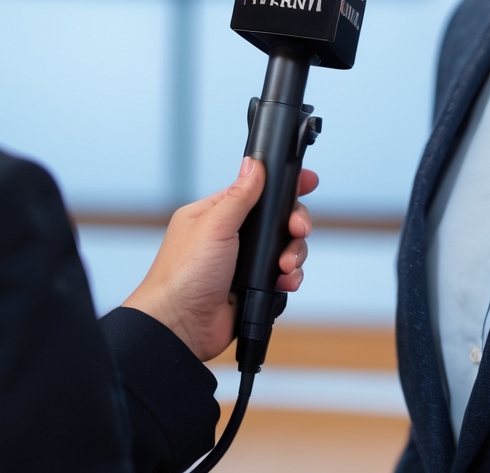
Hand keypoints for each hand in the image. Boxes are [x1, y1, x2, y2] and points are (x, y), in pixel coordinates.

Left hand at [122, 157, 317, 361]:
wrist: (181, 326)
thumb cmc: (184, 274)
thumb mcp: (214, 226)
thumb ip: (238, 195)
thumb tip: (253, 164)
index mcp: (215, 214)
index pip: (256, 190)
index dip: (284, 185)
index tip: (309, 182)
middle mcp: (231, 236)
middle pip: (278, 219)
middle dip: (293, 224)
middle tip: (298, 229)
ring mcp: (243, 262)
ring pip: (284, 248)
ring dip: (293, 254)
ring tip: (286, 266)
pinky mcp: (253, 287)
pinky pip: (282, 276)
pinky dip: (289, 278)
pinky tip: (285, 282)